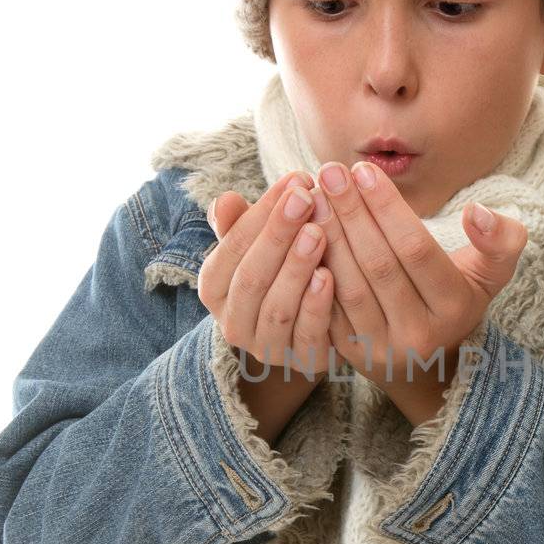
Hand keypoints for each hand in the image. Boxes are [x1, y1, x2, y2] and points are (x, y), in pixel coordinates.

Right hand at [199, 171, 335, 380]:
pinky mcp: (301, 363)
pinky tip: (329, 275)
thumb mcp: (260, 247)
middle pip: (251, 277)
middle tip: (307, 198)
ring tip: (318, 232)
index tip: (294, 180)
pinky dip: (315, 306)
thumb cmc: (281, 274)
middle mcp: (232, 323)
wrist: (308, 332)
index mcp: (214, 288)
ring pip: (276, 307)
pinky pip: (306, 335)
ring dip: (296, 268)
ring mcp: (266, 348)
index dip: (262, 213)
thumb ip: (241, 225)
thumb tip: (226, 200)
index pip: (232, 247)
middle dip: (278, 234)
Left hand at [311, 157, 529, 417]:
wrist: (426, 359)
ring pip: (348, 285)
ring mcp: (381, 348)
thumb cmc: (455, 297)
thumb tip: (476, 212)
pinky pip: (324, 305)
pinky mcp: (349, 353)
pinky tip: (302, 231)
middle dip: (352, 213)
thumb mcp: (491, 272)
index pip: (416, 249)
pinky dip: (312, 266)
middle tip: (331, 172)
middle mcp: (418, 335)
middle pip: (378, 264)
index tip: (363, 170)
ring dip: (328, 236)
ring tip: (314, 196)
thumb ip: (501, 239)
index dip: (388, 208)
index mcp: (454, 308)